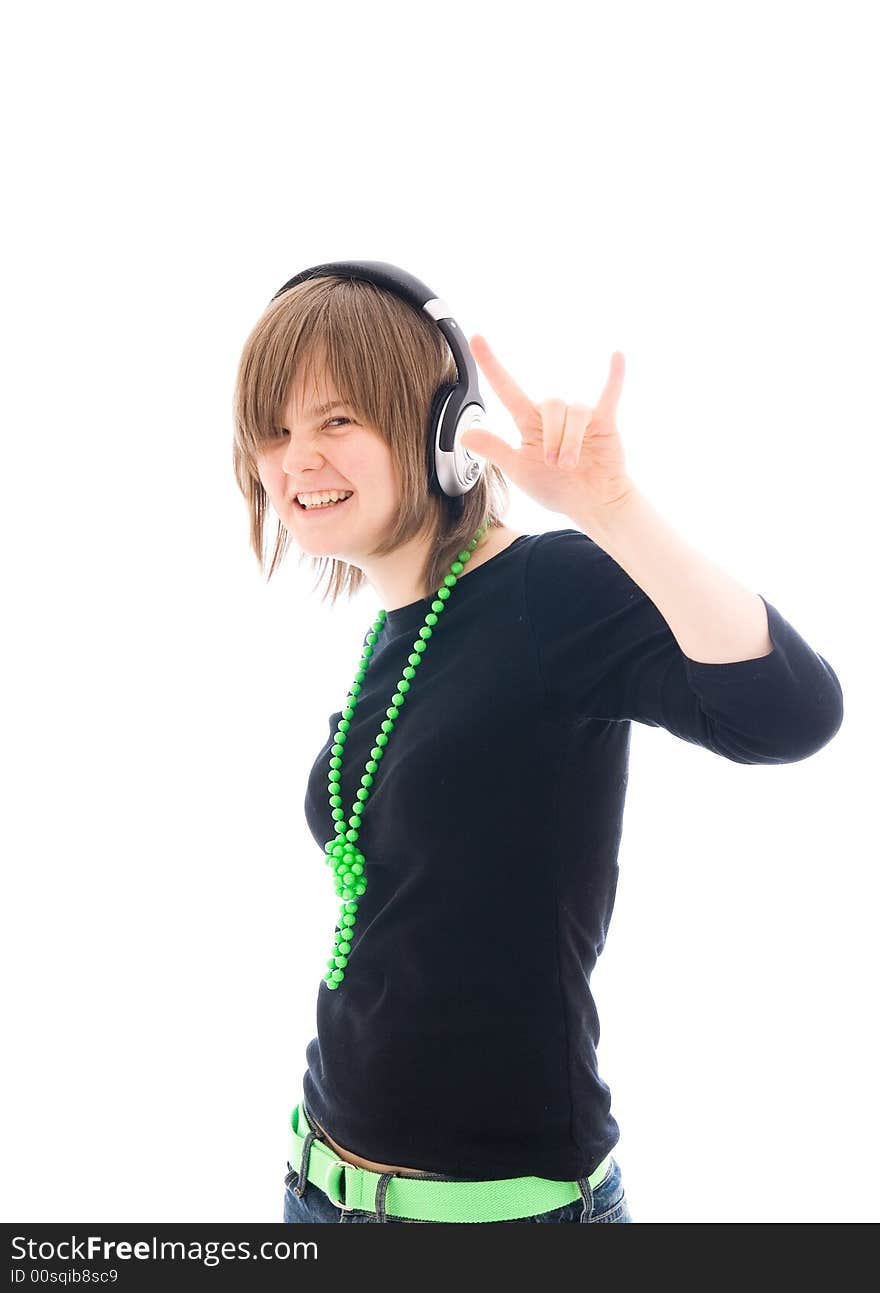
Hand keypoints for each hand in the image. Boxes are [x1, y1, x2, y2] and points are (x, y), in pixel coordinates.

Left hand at [460, 335, 635, 524]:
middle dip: (552, 437)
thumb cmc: (557, 488)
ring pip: (574, 411)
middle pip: (550, 405)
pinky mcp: (604, 421)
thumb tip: (463, 435)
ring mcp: (580, 418)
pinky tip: (616, 357)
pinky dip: (614, 377)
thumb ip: (495, 449)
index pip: (507, 390)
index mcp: (530, 425)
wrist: (591, 503)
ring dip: (571, 441)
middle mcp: (554, 417)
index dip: (492, 366)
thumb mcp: (519, 471)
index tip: (476, 341)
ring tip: (571, 465)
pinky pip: (609, 394)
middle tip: (554, 465)